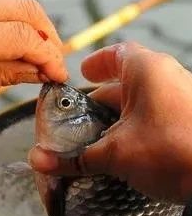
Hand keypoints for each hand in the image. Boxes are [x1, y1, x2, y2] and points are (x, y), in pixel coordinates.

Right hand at [29, 42, 191, 201]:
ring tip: (98, 139)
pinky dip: (137, 128)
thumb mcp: (116, 155)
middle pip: (126, 83)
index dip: (97, 62)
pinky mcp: (189, 121)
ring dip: (118, 118)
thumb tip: (38, 161)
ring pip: (142, 102)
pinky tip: (125, 149)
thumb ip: (74, 158)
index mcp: (148, 71)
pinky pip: (157, 116)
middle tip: (80, 120)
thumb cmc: (173, 152)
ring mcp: (183, 99)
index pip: (118, 54)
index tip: (83, 72)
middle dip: (100, 102)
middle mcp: (169, 78)